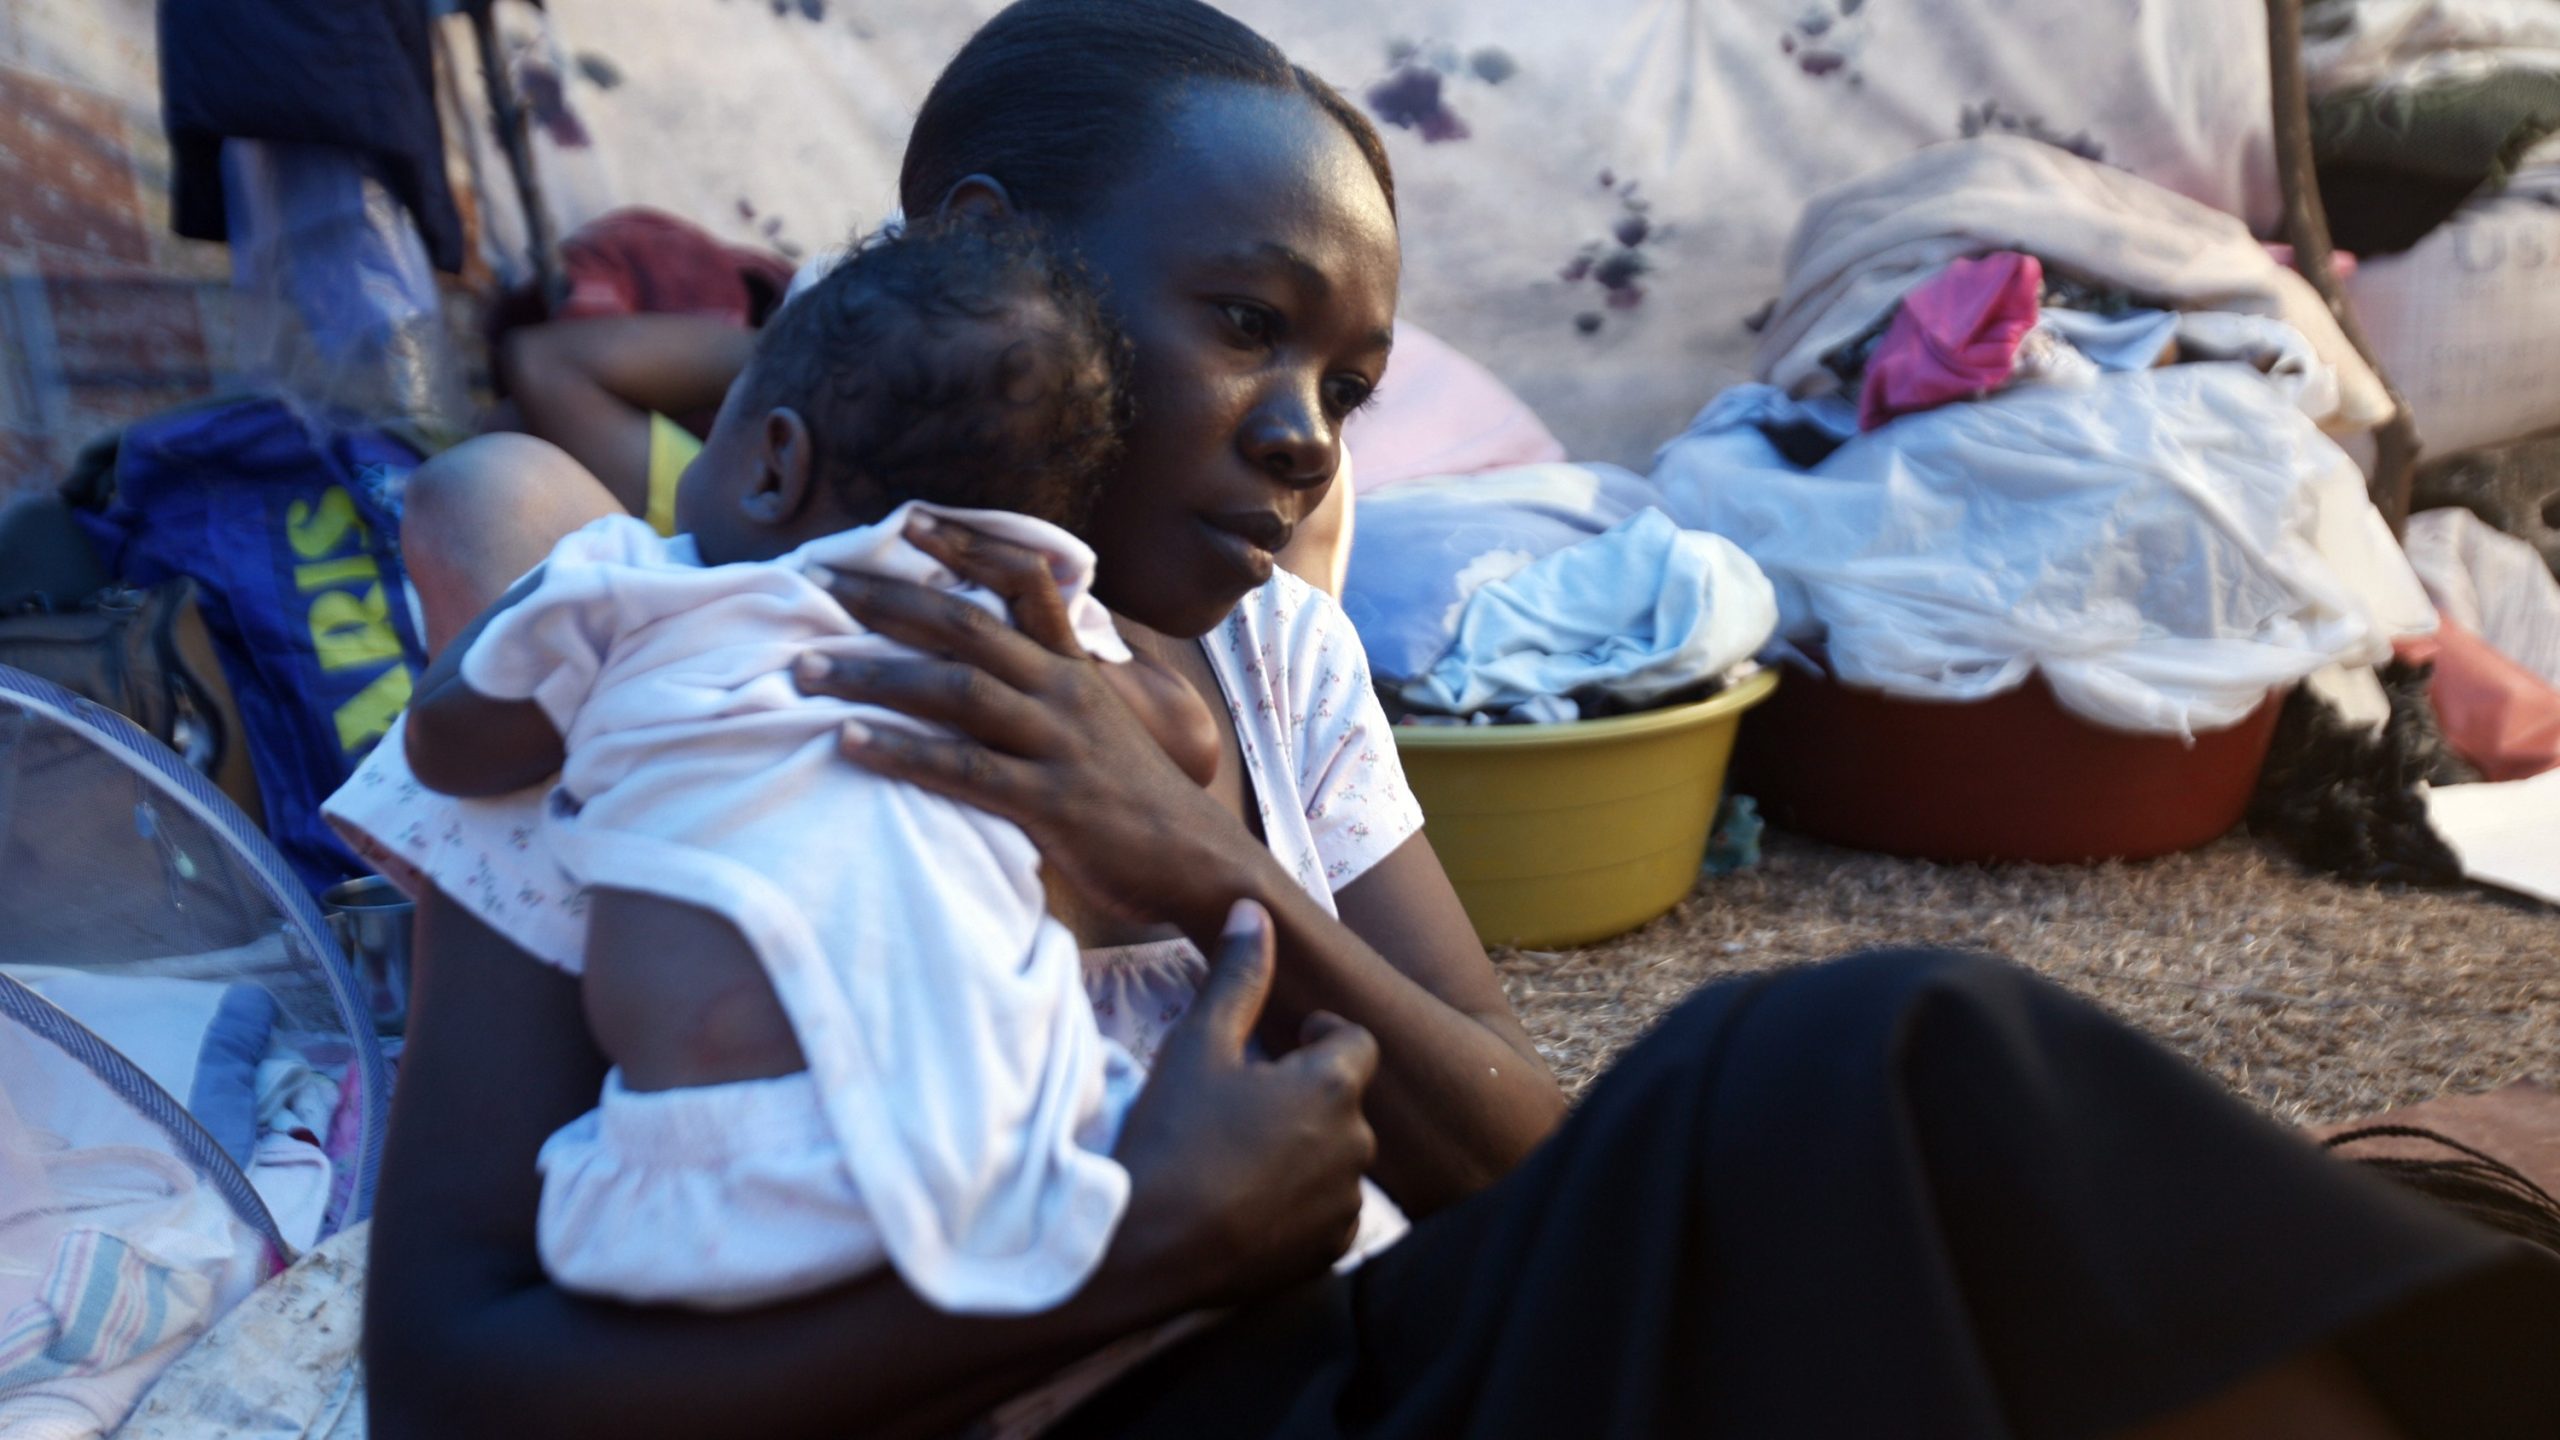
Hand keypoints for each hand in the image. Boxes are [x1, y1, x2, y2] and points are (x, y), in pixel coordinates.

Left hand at [794, 516, 1254, 936]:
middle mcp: (1066, 693)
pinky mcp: (1053, 803)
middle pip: (969, 624)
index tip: (906, 520)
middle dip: (886, 598)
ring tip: (803, 667)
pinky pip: (965, 770)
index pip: (1026, 581)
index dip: (967, 546)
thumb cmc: (1138, 803)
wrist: (1204, 866)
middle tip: (816, 578)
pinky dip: (902, 752)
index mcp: (1076, 671)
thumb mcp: (1102, 727)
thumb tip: (994, 674)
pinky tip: (848, 742)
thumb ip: (1051, 693)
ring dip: (872, 675)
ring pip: (956, 690)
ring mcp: (1060, 744)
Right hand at [1102, 900, 1379, 1307]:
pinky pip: (1329, 1212)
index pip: (1356, 1041)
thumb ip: (1238, 975)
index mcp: (1333, 1087)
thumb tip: (1254, 910)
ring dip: (1307, 1149)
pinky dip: (1303, 1203)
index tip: (1281, 1048)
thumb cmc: (1172, 1135)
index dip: (1319, 1039)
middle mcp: (1356, 1145)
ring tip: (1243, 1156)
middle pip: (1345, 1101)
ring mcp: (1345, 1204)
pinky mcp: (1328, 1252)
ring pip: (1337, 1157)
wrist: (1145, 1245)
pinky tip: (1251, 1202)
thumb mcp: (1198, 1043)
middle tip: (1246, 1104)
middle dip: (1308, 1095)